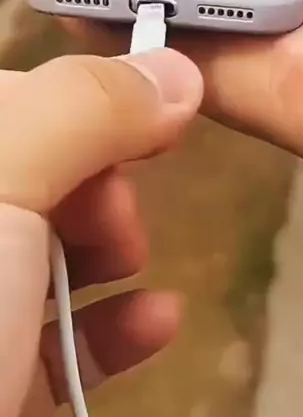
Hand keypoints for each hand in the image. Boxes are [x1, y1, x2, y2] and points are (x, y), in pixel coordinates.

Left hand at [0, 51, 201, 416]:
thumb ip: (83, 106)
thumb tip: (172, 74)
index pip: (9, 97)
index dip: (78, 92)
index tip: (146, 103)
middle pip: (36, 174)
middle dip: (96, 178)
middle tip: (119, 206)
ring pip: (52, 255)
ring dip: (114, 246)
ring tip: (135, 256)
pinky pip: (64, 342)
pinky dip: (120, 327)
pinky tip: (158, 319)